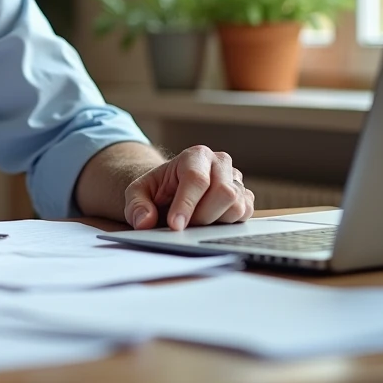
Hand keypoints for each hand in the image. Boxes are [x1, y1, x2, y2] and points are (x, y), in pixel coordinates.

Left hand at [123, 146, 253, 230]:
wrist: (171, 191)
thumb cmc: (157, 190)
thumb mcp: (137, 194)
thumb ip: (137, 206)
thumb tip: (145, 222)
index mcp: (194, 155)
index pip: (196, 179)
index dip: (186, 205)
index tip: (175, 226)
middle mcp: (219, 162)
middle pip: (223, 192)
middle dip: (202, 216)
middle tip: (184, 226)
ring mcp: (235, 179)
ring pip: (237, 205)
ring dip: (215, 222)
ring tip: (195, 222)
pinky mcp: (245, 196)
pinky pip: (246, 214)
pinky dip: (228, 224)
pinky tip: (210, 222)